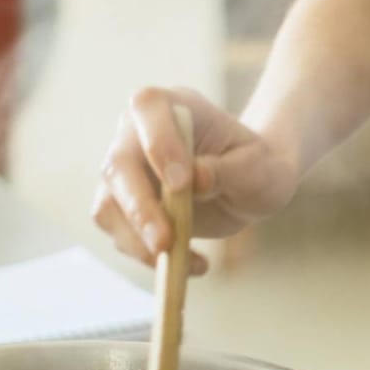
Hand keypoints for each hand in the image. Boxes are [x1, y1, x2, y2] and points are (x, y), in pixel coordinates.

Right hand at [92, 86, 297, 272]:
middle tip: (165, 242)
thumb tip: (196, 179)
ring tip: (184, 262)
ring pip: (108, 206)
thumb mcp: (261, 167)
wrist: (250, 183)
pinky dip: (148, 256)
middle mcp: (138, 134)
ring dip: (137, 241)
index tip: (182, 184)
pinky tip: (192, 264)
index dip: (159, 145)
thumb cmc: (258, 166)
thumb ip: (232, 169)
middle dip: (138, 208)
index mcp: (174, 105)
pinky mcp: (124, 207)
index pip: (149, 109)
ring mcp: (126, 171)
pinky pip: (121, 234)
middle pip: (117, 165)